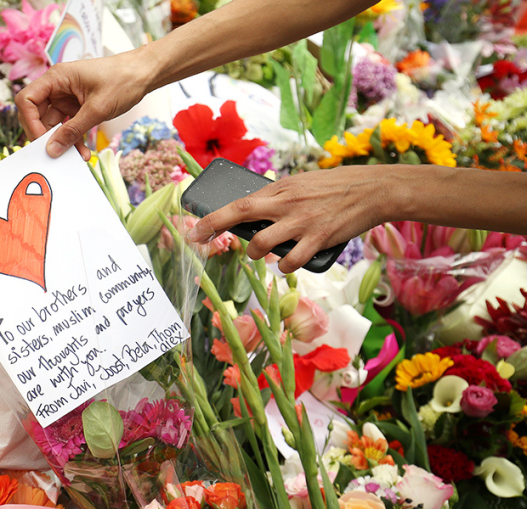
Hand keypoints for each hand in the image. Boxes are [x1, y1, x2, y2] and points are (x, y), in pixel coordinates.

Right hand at [16, 50, 154, 159]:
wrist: (144, 74)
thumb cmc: (122, 80)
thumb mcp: (96, 109)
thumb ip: (72, 131)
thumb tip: (51, 150)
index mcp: (56, 78)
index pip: (26, 100)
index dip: (29, 122)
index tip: (41, 141)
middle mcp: (57, 86)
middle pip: (37, 115)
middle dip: (45, 136)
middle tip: (54, 154)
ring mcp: (67, 97)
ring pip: (54, 125)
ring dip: (63, 142)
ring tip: (75, 157)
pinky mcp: (77, 107)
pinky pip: (68, 126)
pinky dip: (74, 139)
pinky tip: (83, 152)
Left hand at [187, 165, 393, 271]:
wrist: (372, 190)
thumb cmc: (334, 188)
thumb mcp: (300, 185)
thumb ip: (277, 198)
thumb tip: (252, 213)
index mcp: (280, 189)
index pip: (238, 203)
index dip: (212, 217)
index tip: (194, 228)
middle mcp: (286, 204)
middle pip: (240, 216)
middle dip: (215, 228)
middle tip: (200, 240)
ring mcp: (301, 222)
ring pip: (263, 245)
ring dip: (257, 254)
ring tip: (264, 252)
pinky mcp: (318, 238)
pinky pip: (291, 262)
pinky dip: (285, 266)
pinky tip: (289, 262)